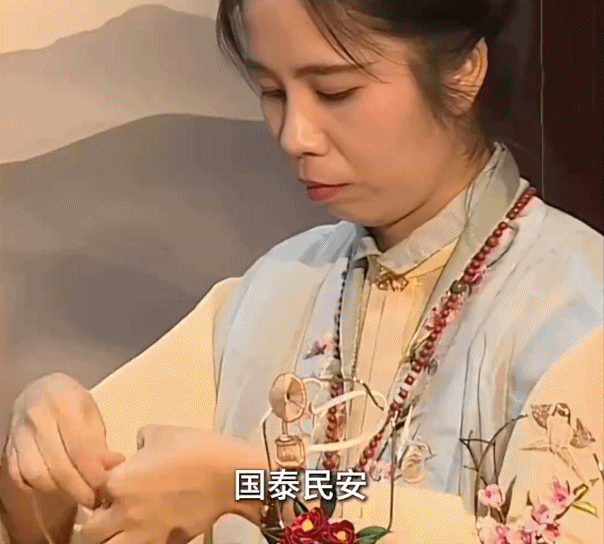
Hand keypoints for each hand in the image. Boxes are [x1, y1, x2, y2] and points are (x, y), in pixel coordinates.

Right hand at [2, 373, 124, 507]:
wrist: (39, 390)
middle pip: (59, 466)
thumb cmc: (72, 402)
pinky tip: (57, 488)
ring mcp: (19, 434)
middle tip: (96, 500)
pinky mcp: (8, 448)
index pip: (81, 448)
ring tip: (79, 494)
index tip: (107, 488)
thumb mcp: (91, 412)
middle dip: (80, 489)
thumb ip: (100, 441)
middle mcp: (38, 419)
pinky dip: (39, 488)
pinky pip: (20, 476)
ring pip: (37, 475)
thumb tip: (116, 467)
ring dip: (61, 491)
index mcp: (65, 404)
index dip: (94, 473)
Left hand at [80, 425, 267, 543]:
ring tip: (118, 530)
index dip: (95, 489)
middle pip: (88, 533)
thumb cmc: (195, 448)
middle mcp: (123, 513)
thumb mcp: (161, 432)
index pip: (88, 492)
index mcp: (118, 482)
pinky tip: (143, 534)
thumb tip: (136, 451)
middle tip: (105, 513)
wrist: (228, 475)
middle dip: (93, 524)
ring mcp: (142, 534)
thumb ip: (139, 441)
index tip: (107, 483)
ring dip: (108, 540)